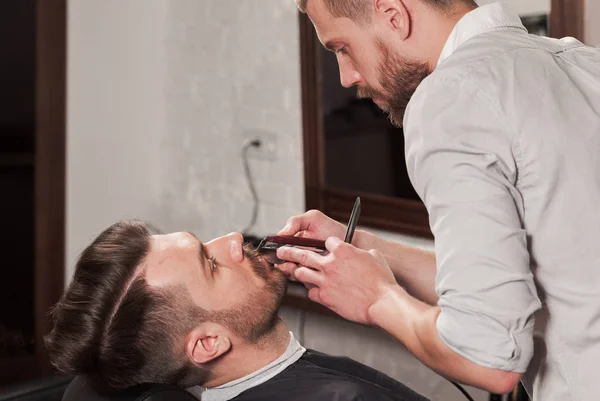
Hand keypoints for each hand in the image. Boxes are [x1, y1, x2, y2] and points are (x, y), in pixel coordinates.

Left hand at [276, 237, 397, 324]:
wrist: (382, 302)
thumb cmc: (382, 281)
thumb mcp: (375, 257)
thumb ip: (362, 252)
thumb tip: (362, 252)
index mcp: (342, 250)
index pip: (327, 241)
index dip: (326, 244)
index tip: (325, 247)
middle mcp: (330, 264)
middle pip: (303, 254)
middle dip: (289, 251)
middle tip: (281, 251)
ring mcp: (325, 280)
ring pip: (301, 273)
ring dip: (296, 271)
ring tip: (290, 270)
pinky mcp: (324, 297)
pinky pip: (310, 292)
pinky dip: (311, 291)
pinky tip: (313, 291)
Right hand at [277, 210, 346, 278]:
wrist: (351, 241)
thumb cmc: (331, 229)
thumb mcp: (313, 219)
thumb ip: (295, 222)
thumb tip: (280, 234)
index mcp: (294, 243)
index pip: (279, 250)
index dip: (278, 253)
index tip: (280, 252)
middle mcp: (298, 256)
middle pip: (283, 264)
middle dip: (285, 263)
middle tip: (291, 261)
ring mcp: (306, 268)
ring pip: (292, 274)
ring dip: (294, 271)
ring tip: (302, 265)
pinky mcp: (314, 278)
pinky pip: (305, 282)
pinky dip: (306, 278)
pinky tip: (313, 271)